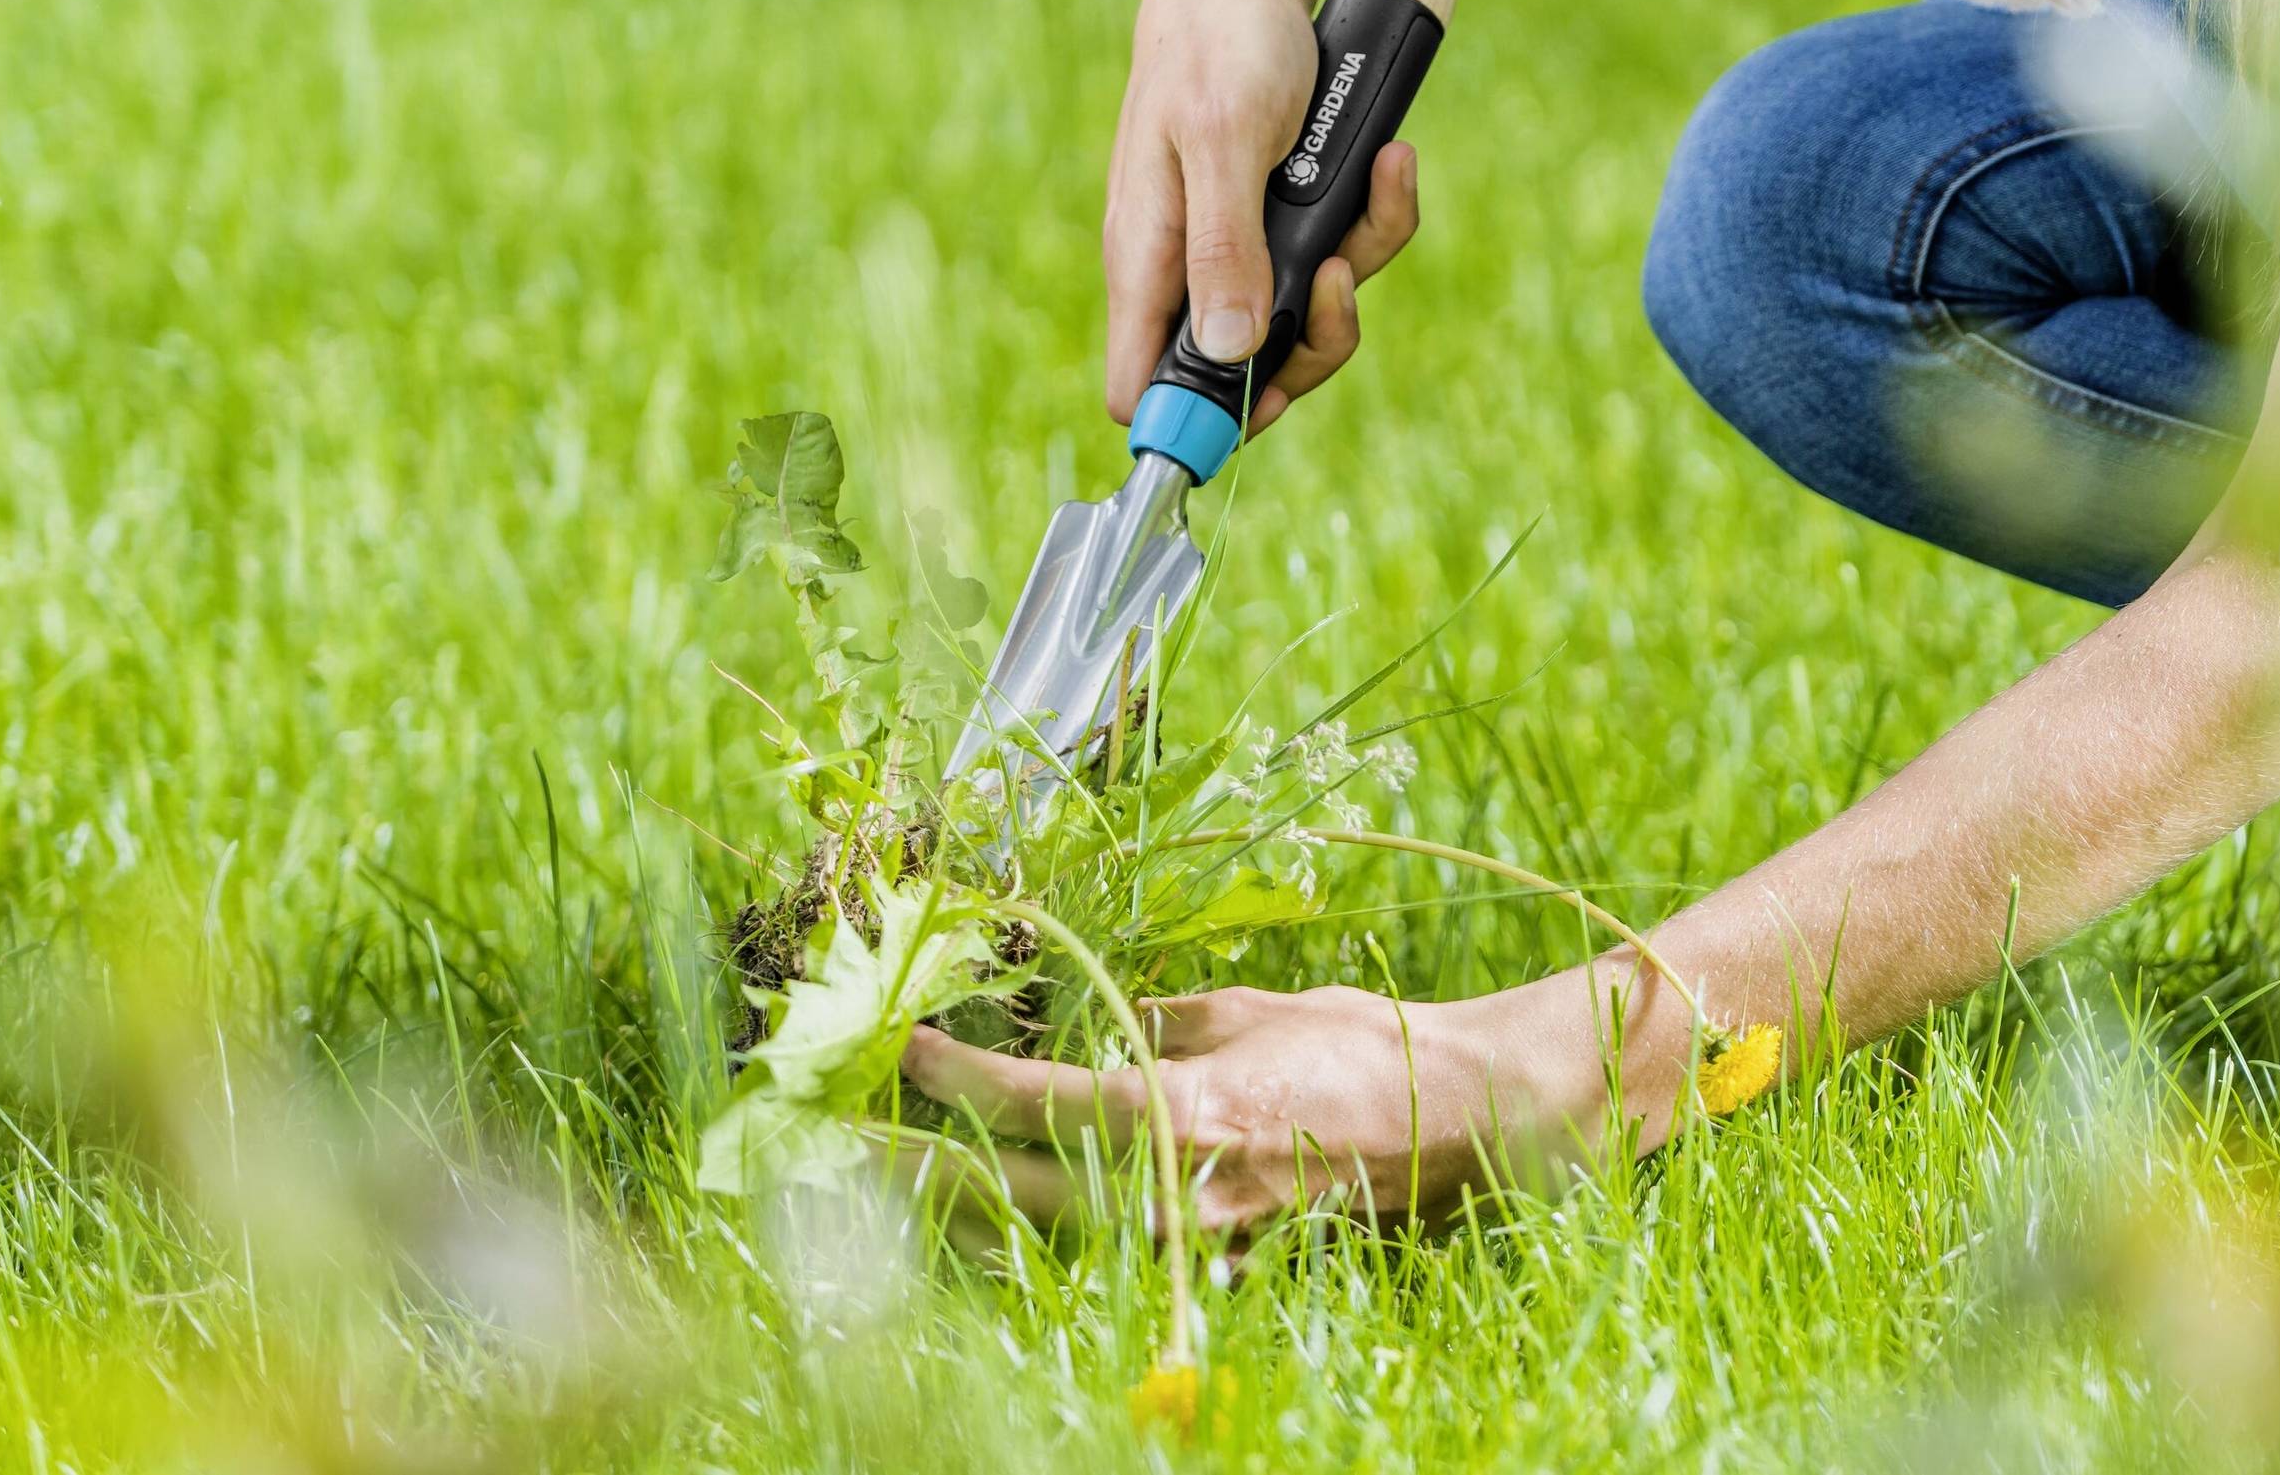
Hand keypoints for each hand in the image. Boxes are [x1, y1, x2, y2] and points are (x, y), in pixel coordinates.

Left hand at [901, 980, 1605, 1235]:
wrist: (1459, 1128)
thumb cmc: (1361, 1052)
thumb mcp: (1250, 1012)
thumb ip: (1160, 1021)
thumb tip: (1094, 1016)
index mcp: (1185, 1118)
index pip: (1036, 1104)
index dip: (957, 1075)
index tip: (903, 1042)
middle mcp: (1172, 1198)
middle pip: (1004, 1193)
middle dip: (905, 1163)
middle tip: (820, 1135)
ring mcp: (1183, 1247)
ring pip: (1031, 1242)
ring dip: (941, 1209)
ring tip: (863, 1179)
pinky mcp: (1199, 1267)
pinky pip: (1081, 1260)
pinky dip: (1012, 1237)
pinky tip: (963, 1219)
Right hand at [1102, 0, 1421, 432]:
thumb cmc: (1220, 36)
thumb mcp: (1226, 140)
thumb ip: (1225, 249)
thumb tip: (1232, 354)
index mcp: (1146, 260)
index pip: (1145, 388)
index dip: (1200, 423)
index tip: (1266, 403)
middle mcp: (1187, 265)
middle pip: (1249, 371)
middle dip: (1316, 338)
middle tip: (1345, 275)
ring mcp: (1237, 240)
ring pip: (1307, 311)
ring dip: (1362, 259)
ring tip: (1384, 177)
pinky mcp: (1280, 211)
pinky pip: (1337, 249)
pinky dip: (1374, 212)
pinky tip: (1392, 159)